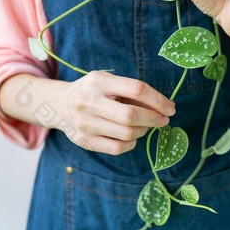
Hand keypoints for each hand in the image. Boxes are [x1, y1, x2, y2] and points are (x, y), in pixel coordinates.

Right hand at [54, 71, 175, 154]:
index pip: (136, 89)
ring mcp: (85, 123)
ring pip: (126, 133)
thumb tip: (163, 106)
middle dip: (154, 118)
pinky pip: (117, 148)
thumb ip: (131, 91)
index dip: (158, 100)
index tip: (170, 107)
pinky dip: (131, 143)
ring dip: (144, 130)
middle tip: (164, 119)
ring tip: (146, 125)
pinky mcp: (84, 141)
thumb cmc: (92, 91)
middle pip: (131, 115)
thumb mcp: (107, 81)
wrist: (59, 104)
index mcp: (99, 81)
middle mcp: (89, 101)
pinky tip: (132, 136)